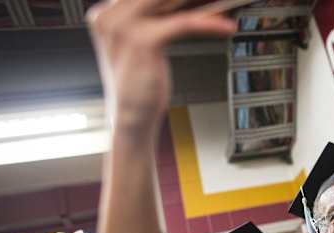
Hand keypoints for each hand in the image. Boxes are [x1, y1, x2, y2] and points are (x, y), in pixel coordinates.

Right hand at [86, 0, 236, 139]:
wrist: (130, 120)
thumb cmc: (141, 85)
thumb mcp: (144, 43)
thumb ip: (158, 19)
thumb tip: (192, 4)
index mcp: (106, 13)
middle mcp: (110, 15)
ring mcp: (124, 27)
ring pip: (171, 0)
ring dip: (204, 2)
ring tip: (227, 2)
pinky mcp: (144, 41)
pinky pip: (185, 24)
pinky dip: (210, 24)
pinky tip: (227, 27)